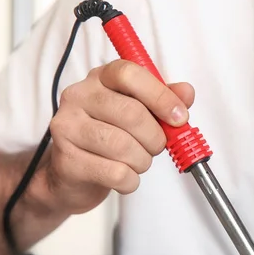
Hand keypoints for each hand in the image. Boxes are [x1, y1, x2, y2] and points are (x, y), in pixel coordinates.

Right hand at [45, 59, 193, 212]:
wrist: (71, 174)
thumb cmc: (110, 136)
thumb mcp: (140, 111)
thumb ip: (164, 99)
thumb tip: (186, 92)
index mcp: (100, 78)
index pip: (130, 74)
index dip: (161, 97)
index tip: (179, 117)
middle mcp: (78, 96)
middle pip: (131, 113)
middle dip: (155, 138)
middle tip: (157, 147)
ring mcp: (67, 127)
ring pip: (122, 146)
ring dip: (142, 160)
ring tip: (138, 161)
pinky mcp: (66, 160)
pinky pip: (115, 172)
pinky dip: (130, 180)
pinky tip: (126, 177)